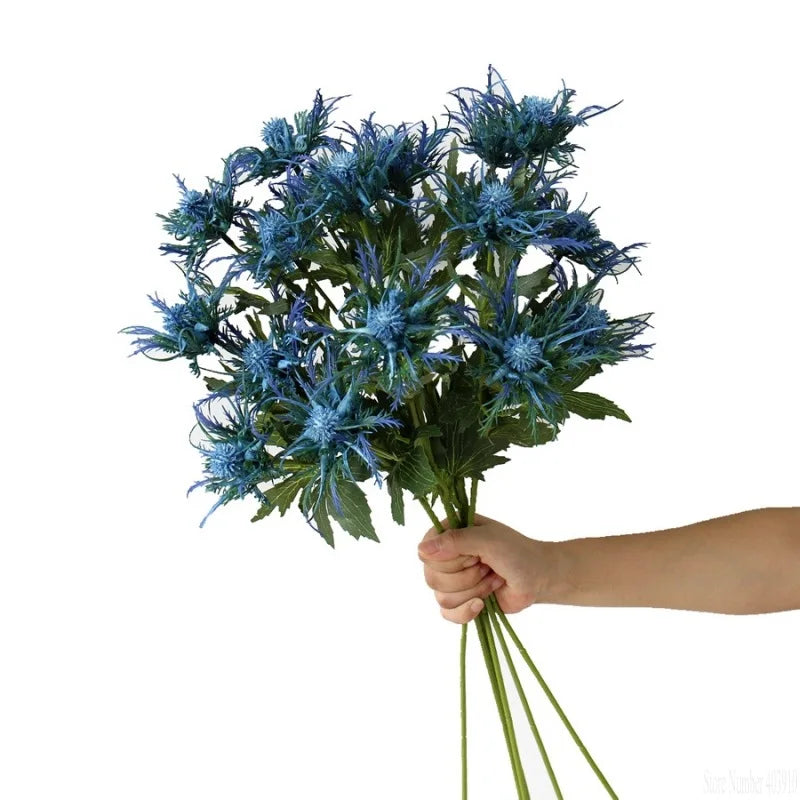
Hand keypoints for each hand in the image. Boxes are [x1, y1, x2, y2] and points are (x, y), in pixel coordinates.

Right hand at [417, 512, 552, 623]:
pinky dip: (466, 612)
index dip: (450, 560)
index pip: (426, 553)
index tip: (474, 555)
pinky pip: (447, 614)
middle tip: (487, 566)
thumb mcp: (487, 540)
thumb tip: (421, 549)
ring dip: (473, 590)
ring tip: (492, 580)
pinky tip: (482, 605)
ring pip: (441, 597)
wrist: (539, 578)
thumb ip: (455, 541)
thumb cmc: (517, 552)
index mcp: (449, 534)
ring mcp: (452, 580)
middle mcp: (446, 556)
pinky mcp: (460, 601)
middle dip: (466, 577)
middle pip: (432, 578)